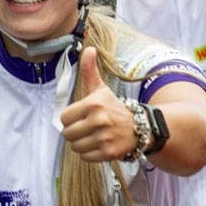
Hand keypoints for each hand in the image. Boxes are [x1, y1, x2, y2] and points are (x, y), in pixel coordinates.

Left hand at [60, 47, 137, 161]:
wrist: (141, 126)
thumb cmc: (115, 107)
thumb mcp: (101, 89)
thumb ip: (89, 71)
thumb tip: (88, 49)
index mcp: (93, 103)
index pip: (64, 118)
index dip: (70, 119)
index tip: (80, 117)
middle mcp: (99, 120)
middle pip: (68, 134)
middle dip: (75, 132)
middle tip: (87, 128)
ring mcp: (104, 138)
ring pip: (76, 147)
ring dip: (82, 144)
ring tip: (93, 136)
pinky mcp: (108, 153)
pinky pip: (85, 157)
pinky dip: (90, 153)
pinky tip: (99, 144)